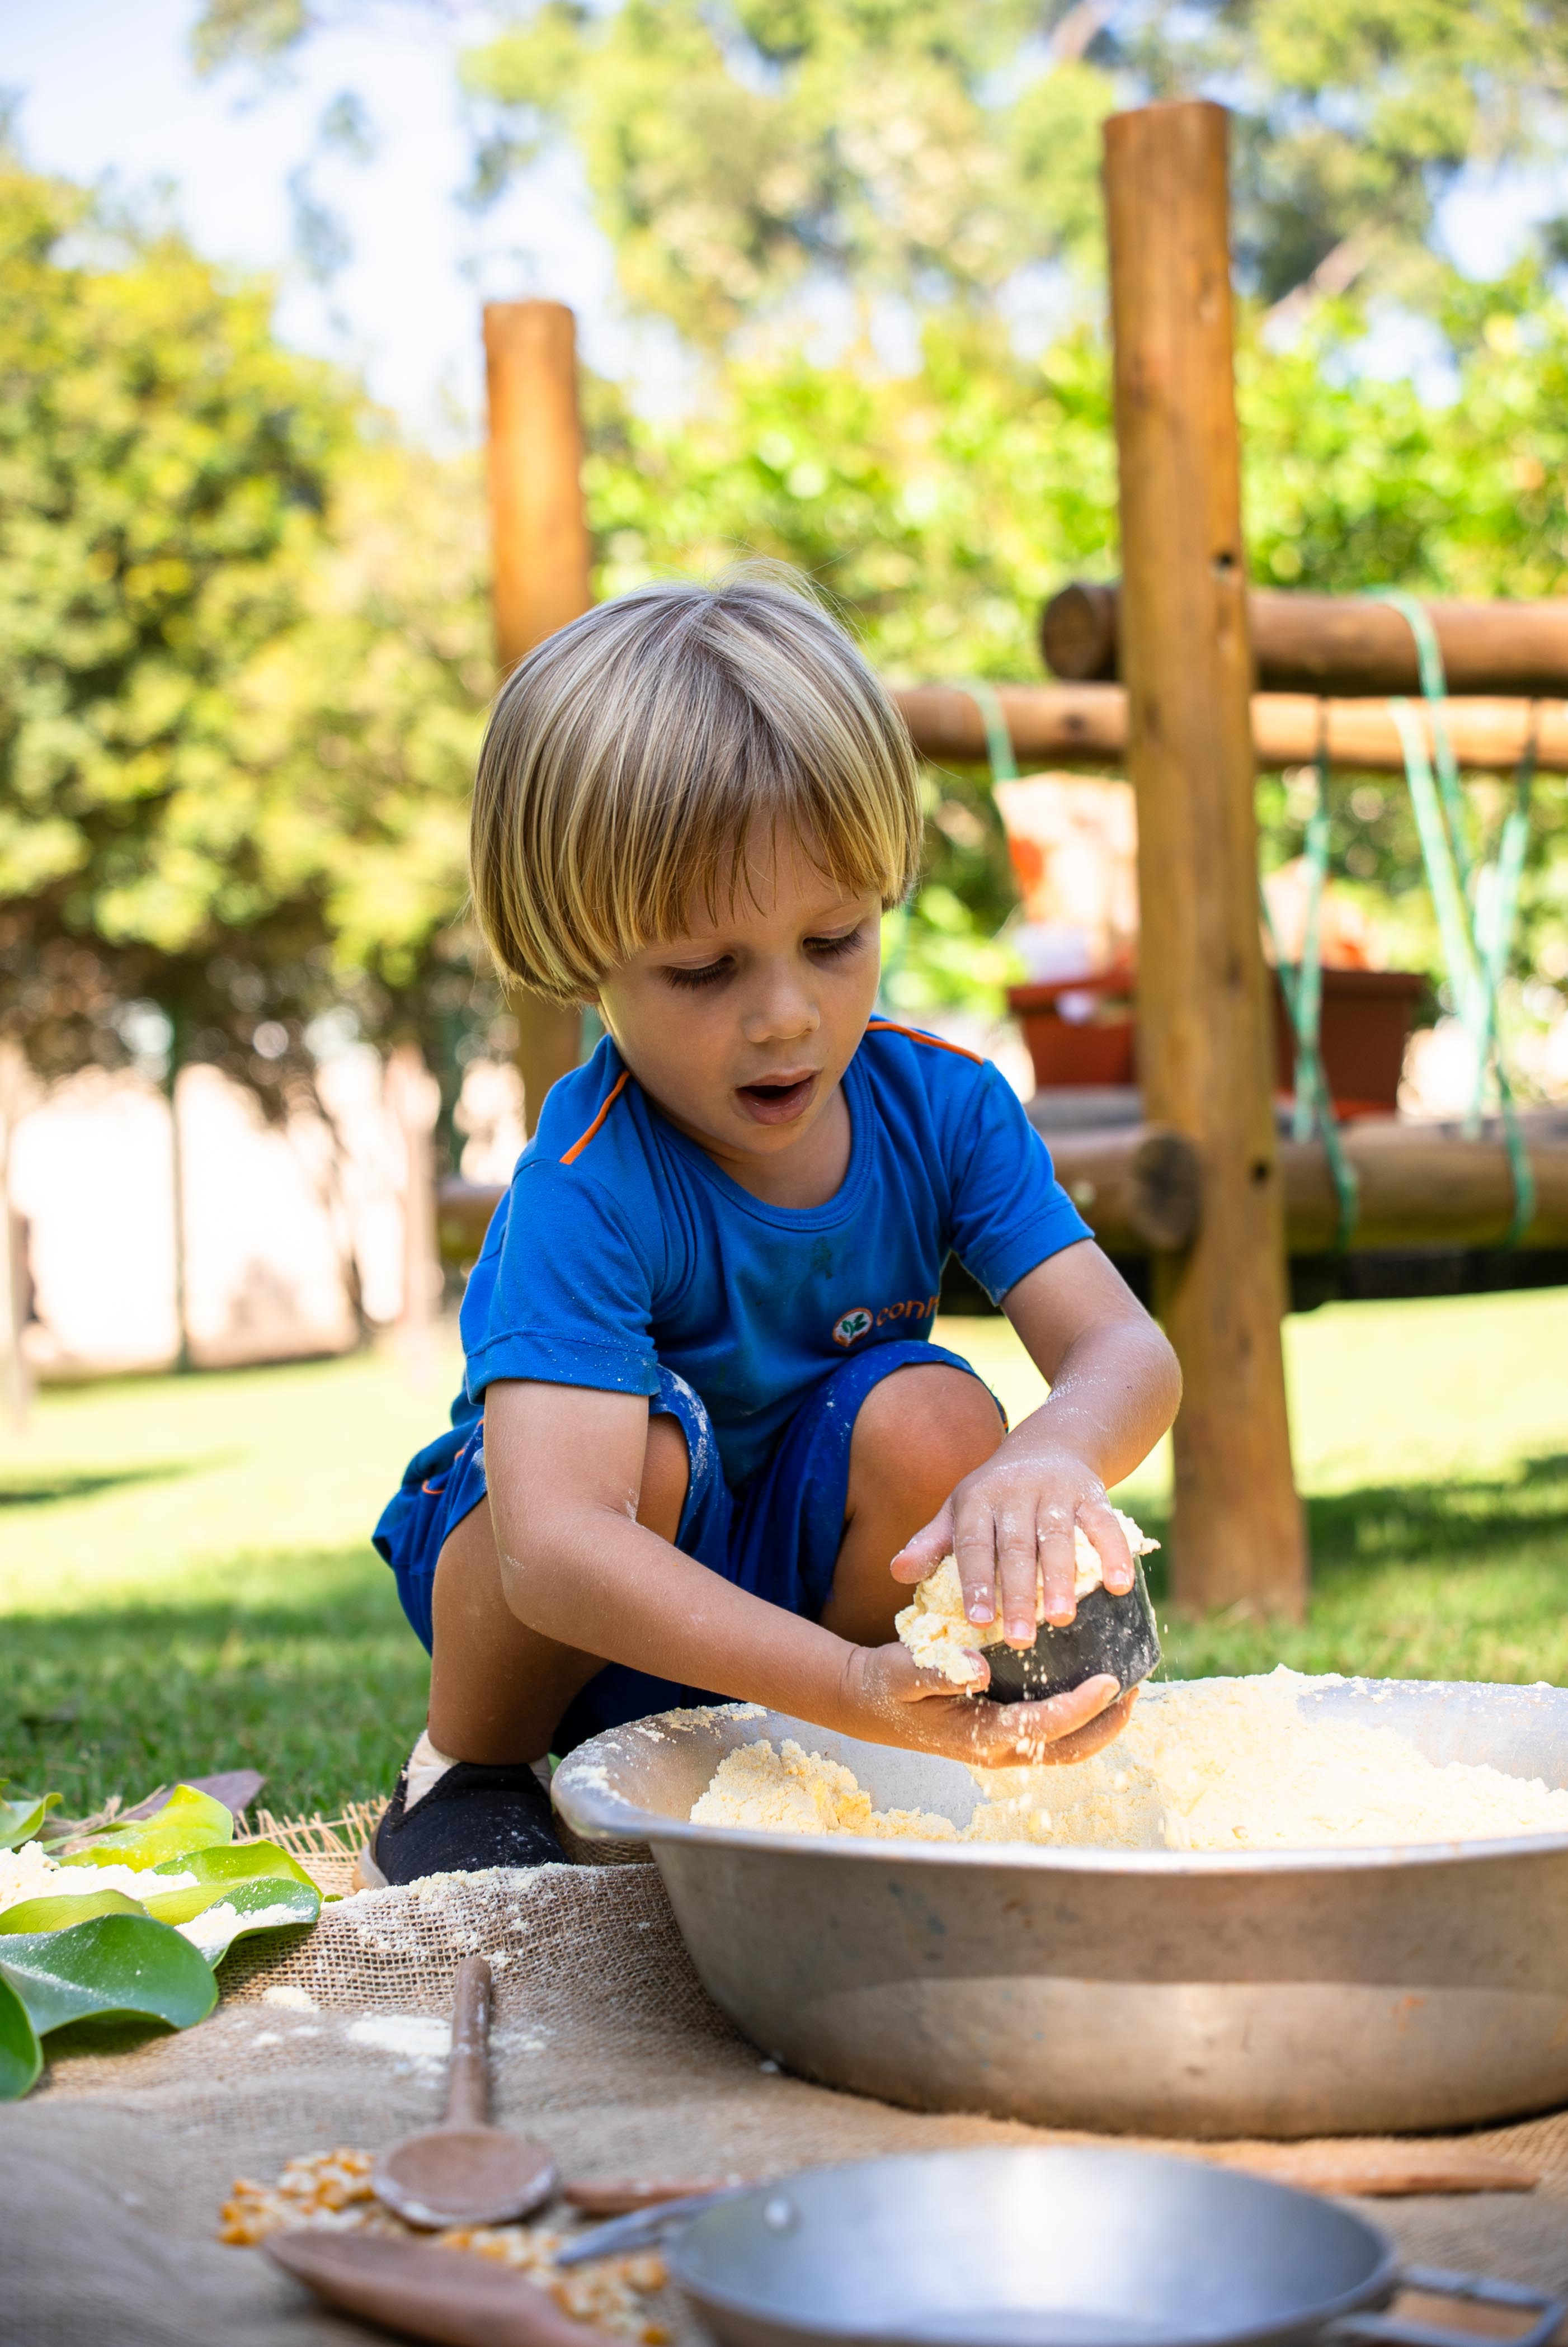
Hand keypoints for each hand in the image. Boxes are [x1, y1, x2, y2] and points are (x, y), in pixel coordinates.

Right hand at [836, 1640, 1136, 1768]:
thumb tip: (981, 1668)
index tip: (1111, 1681)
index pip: (1044, 1726)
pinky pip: (1051, 1734)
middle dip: (1107, 1724)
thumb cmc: (887, 1685)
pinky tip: (1091, 1687)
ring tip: (1126, 1691)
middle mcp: (997, 1749)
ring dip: (1099, 1724)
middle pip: (1069, 1749)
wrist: (869, 1704)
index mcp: (979, 1736)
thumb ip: (937, 1669)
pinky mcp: (1002, 1734)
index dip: (1081, 1706)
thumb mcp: (902, 1670)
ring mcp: (1002, 1747)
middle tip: (1135, 1689)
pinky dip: (1079, 1717)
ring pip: (1065, 1747)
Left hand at [890, 1441, 1135, 1645]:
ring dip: (1060, 1579)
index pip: (973, 1543)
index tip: (976, 1621)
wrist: (1050, 1443)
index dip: (975, 1581)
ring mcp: (1056, 1492)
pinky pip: (1105, 1524)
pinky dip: (1115, 1554)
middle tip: (1018, 1639)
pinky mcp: (1092, 1494)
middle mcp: (1016, 1493)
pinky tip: (1119, 1587)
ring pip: (1059, 1538)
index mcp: (978, 1499)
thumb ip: (932, 1544)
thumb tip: (896, 1573)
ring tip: (1062, 1619)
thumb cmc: (996, 1493)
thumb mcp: (959, 1510)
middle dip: (1018, 1594)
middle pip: (1016, 1547)